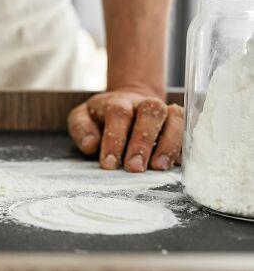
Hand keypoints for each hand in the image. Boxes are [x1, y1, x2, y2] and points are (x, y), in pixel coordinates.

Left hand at [67, 87, 182, 171]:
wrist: (130, 104)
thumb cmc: (102, 117)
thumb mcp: (82, 117)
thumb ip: (81, 128)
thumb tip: (91, 145)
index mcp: (118, 102)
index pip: (118, 114)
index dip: (114, 139)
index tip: (109, 163)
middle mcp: (145, 104)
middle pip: (150, 113)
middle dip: (143, 141)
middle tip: (134, 167)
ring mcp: (166, 112)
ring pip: (175, 119)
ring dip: (168, 143)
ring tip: (158, 167)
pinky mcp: (181, 124)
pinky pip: (189, 131)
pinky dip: (184, 146)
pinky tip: (176, 164)